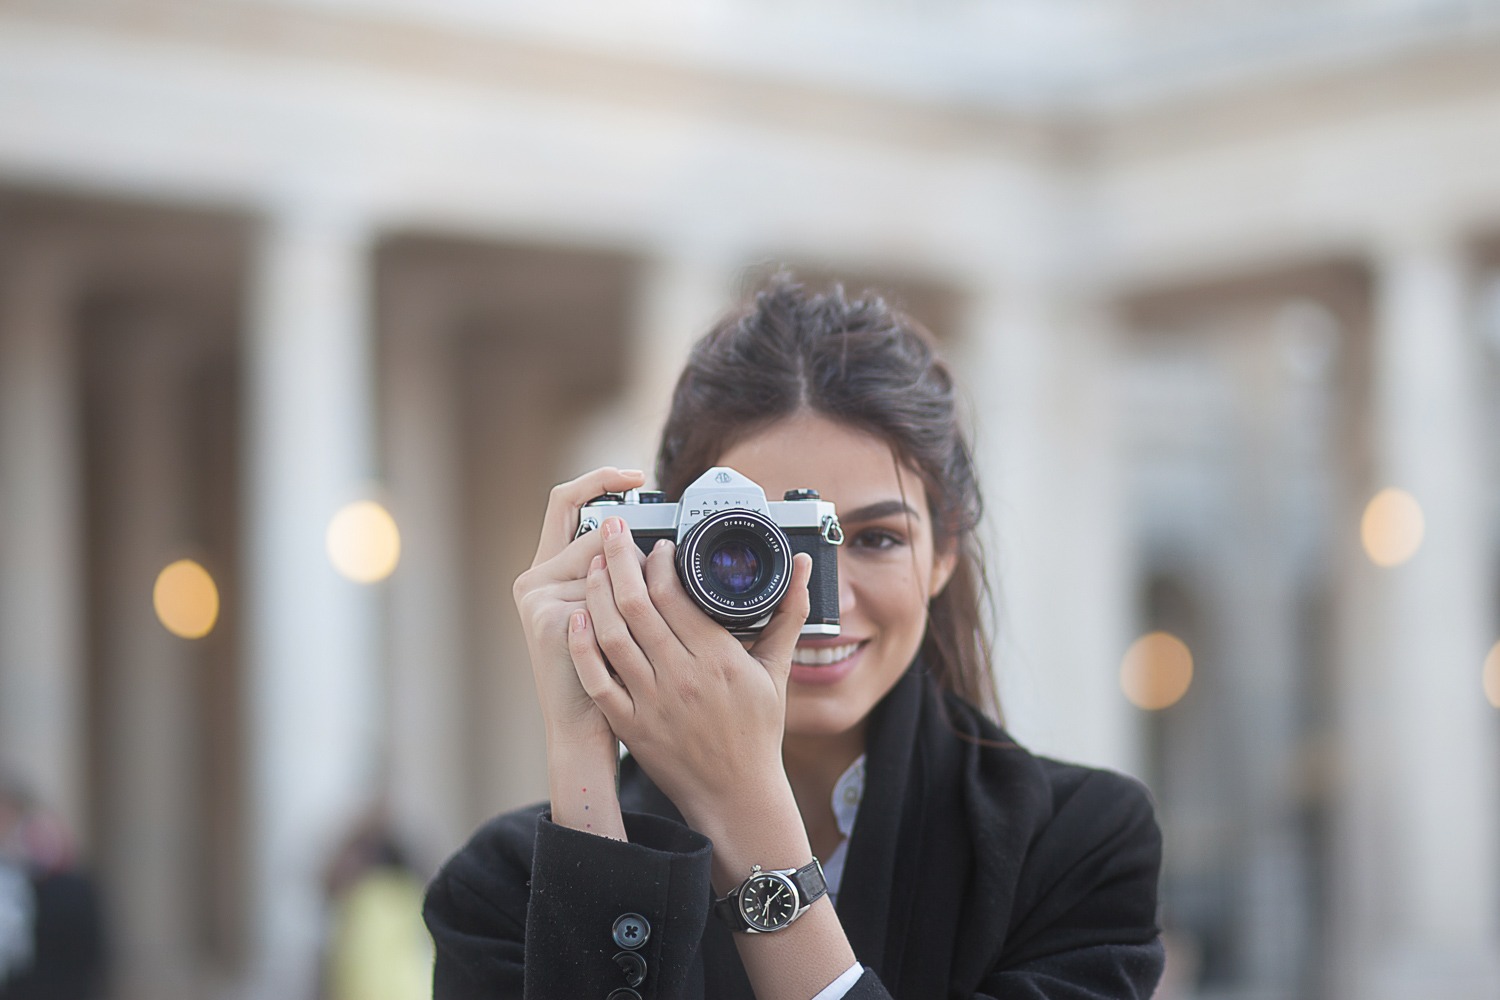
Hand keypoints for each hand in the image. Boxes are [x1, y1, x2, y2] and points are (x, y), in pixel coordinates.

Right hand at [512, 468, 645, 750]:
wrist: (588, 729)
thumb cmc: (609, 674)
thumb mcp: (612, 615)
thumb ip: (617, 575)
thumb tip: (654, 541)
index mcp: (549, 569)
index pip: (566, 501)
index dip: (598, 479)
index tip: (636, 475)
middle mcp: (537, 577)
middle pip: (597, 536)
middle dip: (634, 554)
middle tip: (664, 566)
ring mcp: (538, 596)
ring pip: (606, 565)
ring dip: (636, 592)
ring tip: (648, 627)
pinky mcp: (548, 618)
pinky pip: (605, 597)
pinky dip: (627, 616)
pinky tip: (633, 642)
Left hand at [567, 516, 812, 827]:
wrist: (736, 795)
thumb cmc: (757, 732)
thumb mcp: (776, 671)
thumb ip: (788, 613)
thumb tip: (800, 566)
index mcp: (717, 659)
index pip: (675, 595)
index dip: (658, 561)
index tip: (656, 545)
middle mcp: (681, 677)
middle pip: (637, 604)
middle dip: (619, 559)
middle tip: (611, 531)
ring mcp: (651, 702)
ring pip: (611, 636)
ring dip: (597, 594)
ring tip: (593, 565)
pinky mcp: (629, 725)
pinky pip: (596, 681)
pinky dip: (582, 648)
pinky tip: (576, 619)